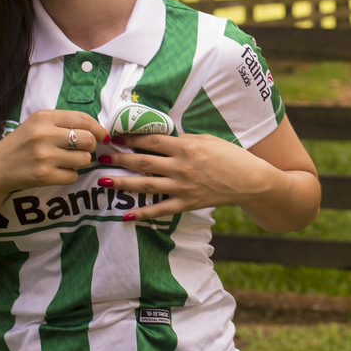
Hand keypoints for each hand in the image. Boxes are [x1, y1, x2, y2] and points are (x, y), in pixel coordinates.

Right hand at [0, 109, 103, 193]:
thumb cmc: (22, 144)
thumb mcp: (38, 124)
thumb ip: (64, 123)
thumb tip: (98, 131)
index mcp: (44, 117)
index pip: (83, 119)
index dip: (98, 129)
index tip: (102, 136)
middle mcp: (44, 134)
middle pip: (88, 139)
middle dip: (91, 146)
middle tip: (82, 150)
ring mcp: (44, 156)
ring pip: (84, 159)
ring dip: (81, 162)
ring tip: (67, 160)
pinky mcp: (43, 175)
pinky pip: (73, 176)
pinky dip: (69, 175)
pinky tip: (57, 171)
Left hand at [98, 132, 276, 219]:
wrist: (250, 181)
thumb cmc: (231, 156)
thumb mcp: (208, 139)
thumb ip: (184, 139)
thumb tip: (162, 136)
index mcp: (186, 146)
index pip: (151, 140)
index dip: (131, 138)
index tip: (115, 136)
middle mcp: (181, 166)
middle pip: (143, 162)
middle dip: (119, 159)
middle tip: (100, 156)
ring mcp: (183, 186)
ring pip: (146, 185)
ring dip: (123, 183)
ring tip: (104, 180)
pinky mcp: (187, 203)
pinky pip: (160, 209)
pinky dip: (143, 213)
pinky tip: (126, 215)